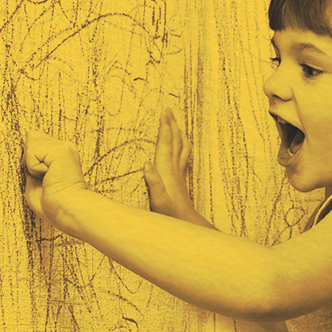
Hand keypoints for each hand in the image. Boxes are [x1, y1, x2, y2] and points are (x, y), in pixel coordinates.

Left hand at [23, 129, 87, 223]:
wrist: (67, 211)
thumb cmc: (52, 203)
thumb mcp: (35, 176)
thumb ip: (31, 158)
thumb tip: (29, 134)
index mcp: (61, 153)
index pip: (35, 140)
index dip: (31, 159)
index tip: (45, 179)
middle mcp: (65, 147)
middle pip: (32, 138)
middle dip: (30, 160)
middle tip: (46, 179)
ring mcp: (64, 147)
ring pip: (31, 144)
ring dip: (32, 166)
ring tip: (48, 179)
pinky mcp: (60, 150)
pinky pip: (32, 152)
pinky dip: (34, 168)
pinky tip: (49, 177)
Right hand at [143, 108, 203, 223]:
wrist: (184, 221)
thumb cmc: (169, 212)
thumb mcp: (158, 199)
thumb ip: (153, 182)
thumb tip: (146, 163)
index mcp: (166, 169)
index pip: (165, 143)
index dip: (164, 128)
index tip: (164, 113)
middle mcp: (173, 167)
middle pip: (174, 141)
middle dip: (171, 124)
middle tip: (169, 110)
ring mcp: (179, 172)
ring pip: (180, 146)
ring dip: (178, 133)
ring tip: (176, 122)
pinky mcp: (180, 178)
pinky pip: (183, 156)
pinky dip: (182, 146)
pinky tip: (182, 145)